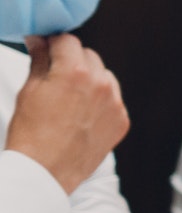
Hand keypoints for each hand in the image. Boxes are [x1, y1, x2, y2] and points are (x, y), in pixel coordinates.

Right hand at [7, 35, 125, 193]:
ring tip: (69, 99)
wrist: (44, 173)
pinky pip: (113, 99)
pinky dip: (100, 101)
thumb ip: (39, 60)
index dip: (54, 43)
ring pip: (104, 76)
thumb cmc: (30, 133)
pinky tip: (81, 115)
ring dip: (90, 79)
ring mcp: (115, 103)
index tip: (46, 49)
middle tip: (55, 76)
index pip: (68, 41)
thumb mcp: (29, 91)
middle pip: (89, 56)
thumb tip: (39, 40)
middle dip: (72, 61)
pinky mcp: (122, 120)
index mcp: (76, 72)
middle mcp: (101, 83)